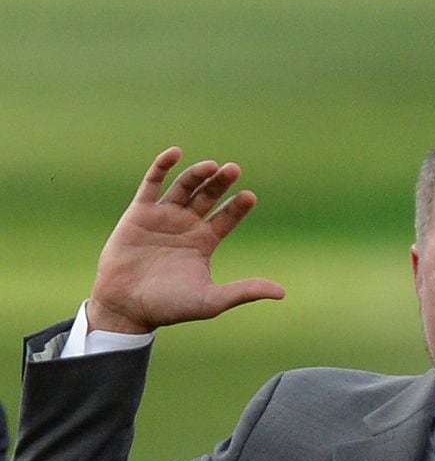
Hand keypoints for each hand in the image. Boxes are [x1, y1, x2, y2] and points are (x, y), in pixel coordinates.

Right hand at [86, 148, 286, 335]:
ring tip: (211, 166)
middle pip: (208, 196)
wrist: (125, 308)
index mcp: (205, 241)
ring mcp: (163, 217)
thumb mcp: (211, 300)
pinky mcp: (138, 213)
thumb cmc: (169, 307)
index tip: (249, 196)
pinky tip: (175, 153)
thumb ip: (244, 291)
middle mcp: (186, 225)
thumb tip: (282, 292)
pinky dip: (162, 167)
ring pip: (184, 187)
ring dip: (197, 174)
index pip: (227, 217)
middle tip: (234, 169)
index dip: (238, 206)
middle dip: (221, 183)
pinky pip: (151, 184)